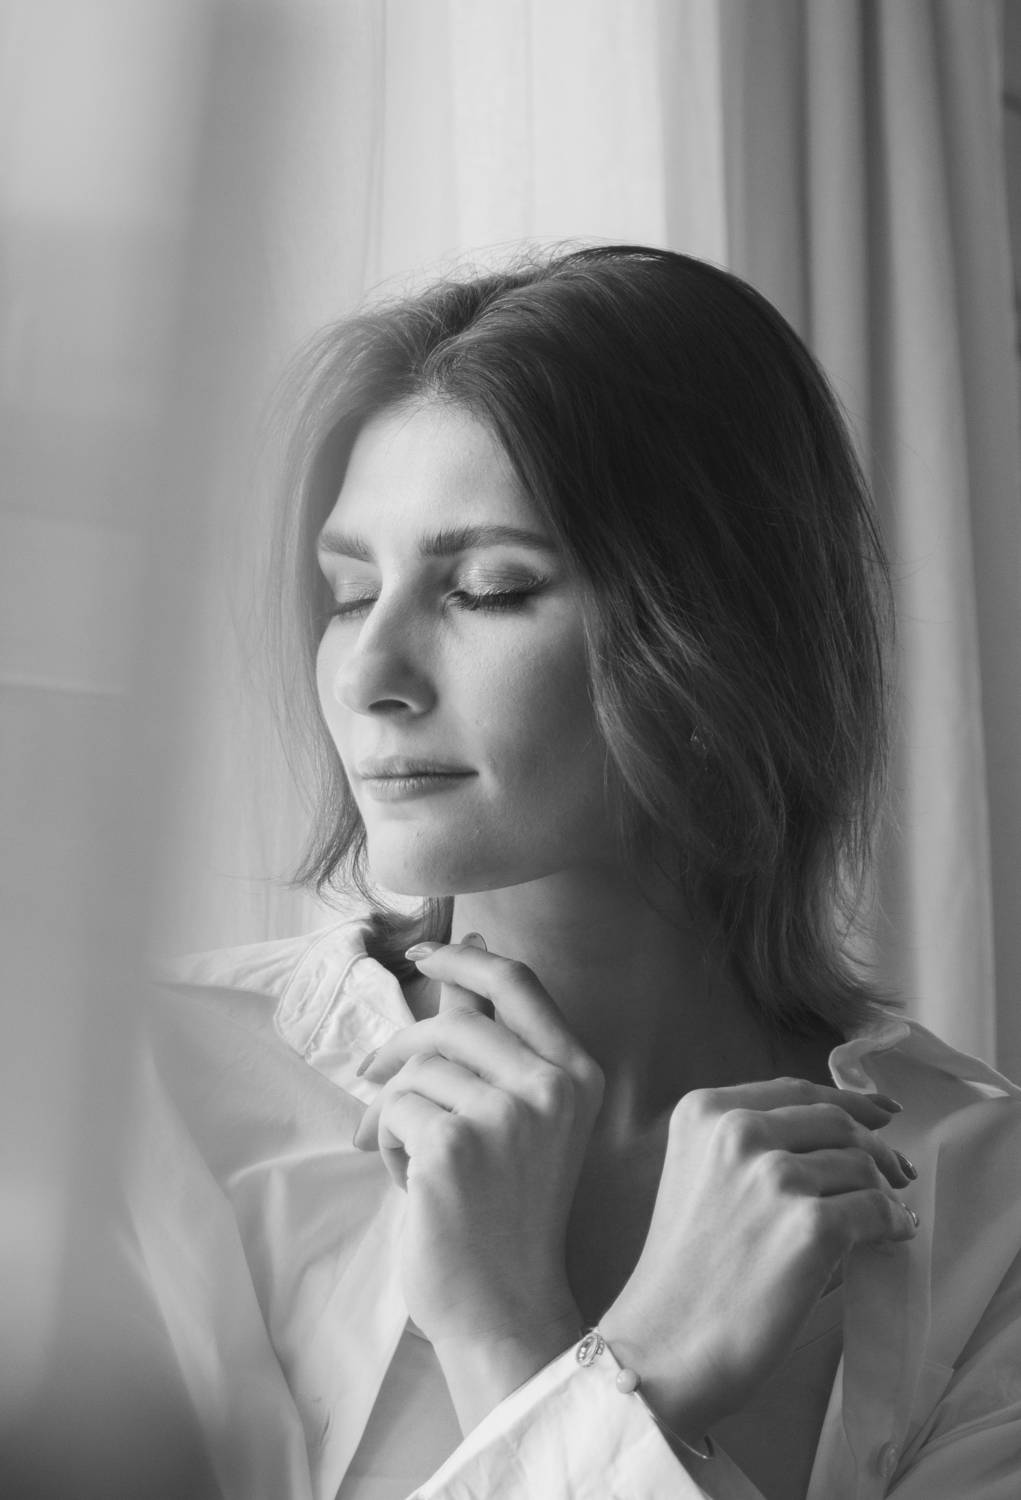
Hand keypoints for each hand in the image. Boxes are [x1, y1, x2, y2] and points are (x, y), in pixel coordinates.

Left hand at [353, 938, 603, 1425]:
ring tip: (411, 1159)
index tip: (423, 957)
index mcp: (577, 1075)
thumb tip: (468, 957)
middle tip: (376, 1079)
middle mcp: (551, 1088)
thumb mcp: (519, 1117)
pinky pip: (393, 1110)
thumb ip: (493, 1041)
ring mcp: (504, 1116)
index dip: (463, 962)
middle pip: (453, 1024)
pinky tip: (409, 1184)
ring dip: (396, 1110)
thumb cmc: (508, 1213)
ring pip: (415, 1069)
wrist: (506, 1308)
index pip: (517, 984)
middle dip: (403, 1049)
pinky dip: (385, 1143)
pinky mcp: (452, 1146)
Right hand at [599, 1078, 916, 1441]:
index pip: (796, 1090)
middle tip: (898, 1173)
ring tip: (890, 1214)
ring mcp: (776, 1176)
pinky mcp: (812, 1225)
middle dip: (874, 1146)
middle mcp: (738, 1131)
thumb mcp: (697, 1176)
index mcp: (705, 1112)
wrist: (665, 1344)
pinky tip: (896, 1235)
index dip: (848, 1100)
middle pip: (834, 1121)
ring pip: (860, 1165)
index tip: (882, 1113)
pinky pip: (877, 1211)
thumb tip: (838, 1141)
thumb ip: (749, 1146)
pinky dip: (895, 1223)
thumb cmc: (682, 1272)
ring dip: (884, 1190)